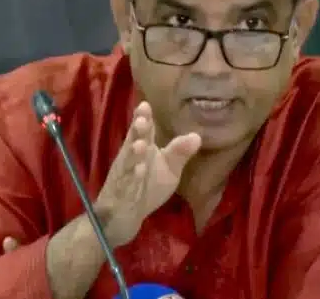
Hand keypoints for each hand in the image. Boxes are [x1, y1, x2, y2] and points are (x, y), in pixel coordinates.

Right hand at [95, 101, 201, 247]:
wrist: (125, 215)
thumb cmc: (147, 186)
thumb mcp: (168, 169)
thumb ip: (179, 153)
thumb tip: (197, 135)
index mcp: (142, 149)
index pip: (143, 131)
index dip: (143, 118)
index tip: (145, 105)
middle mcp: (130, 159)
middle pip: (132, 142)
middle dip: (137, 132)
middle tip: (142, 121)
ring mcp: (125, 176)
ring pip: (128, 163)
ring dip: (133, 154)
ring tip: (141, 145)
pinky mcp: (122, 193)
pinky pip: (127, 184)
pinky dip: (133, 178)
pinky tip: (139, 171)